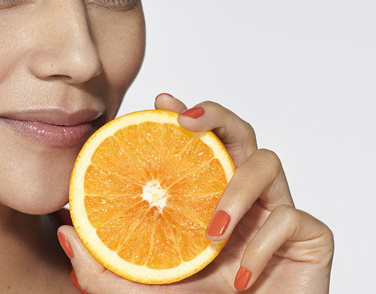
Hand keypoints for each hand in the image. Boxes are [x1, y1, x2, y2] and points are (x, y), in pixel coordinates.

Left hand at [58, 95, 333, 292]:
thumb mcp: (137, 289)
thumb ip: (101, 265)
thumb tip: (65, 230)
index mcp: (207, 198)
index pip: (199, 142)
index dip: (185, 114)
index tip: (160, 100)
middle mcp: (243, 197)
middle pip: (239, 131)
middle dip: (217, 115)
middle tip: (187, 120)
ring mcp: (277, 212)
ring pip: (268, 162)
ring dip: (237, 190)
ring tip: (212, 230)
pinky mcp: (310, 237)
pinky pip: (293, 219)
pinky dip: (263, 246)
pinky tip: (243, 277)